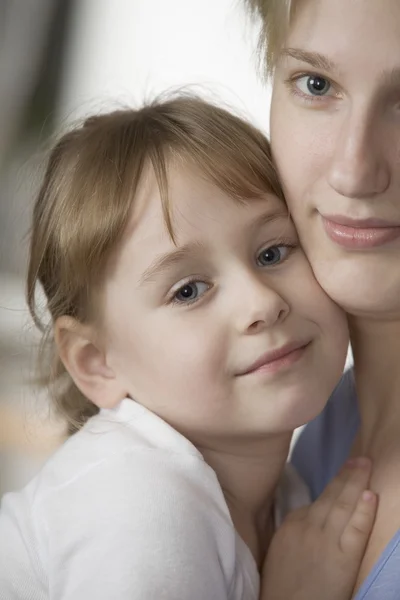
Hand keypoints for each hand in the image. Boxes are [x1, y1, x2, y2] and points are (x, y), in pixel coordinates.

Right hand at [260, 458, 376, 599]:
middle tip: (360, 459)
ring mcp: (326, 541)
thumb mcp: (279, 550)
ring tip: (367, 465)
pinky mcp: (343, 558)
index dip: (334, 487)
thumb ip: (293, 531)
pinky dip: (365, 511)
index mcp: (292, 524)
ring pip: (345, 505)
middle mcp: (308, 526)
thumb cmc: (279, 586)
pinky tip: (371, 495)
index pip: (317, 501)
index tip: (344, 474)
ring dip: (357, 482)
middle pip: (332, 496)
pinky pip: (357, 529)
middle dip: (347, 475)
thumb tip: (306, 518)